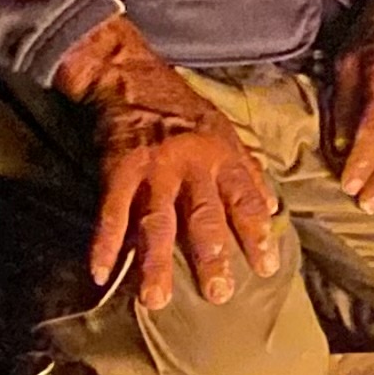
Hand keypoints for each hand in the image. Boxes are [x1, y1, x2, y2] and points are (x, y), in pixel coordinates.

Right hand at [58, 16, 281, 309]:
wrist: (131, 75)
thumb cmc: (183, 108)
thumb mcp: (226, 132)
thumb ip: (248, 172)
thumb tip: (272, 208)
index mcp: (223, 156)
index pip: (246, 200)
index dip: (257, 234)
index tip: (266, 268)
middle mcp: (192, 164)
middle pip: (203, 216)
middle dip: (211, 256)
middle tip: (217, 294)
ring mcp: (154, 167)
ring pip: (157, 221)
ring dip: (155, 262)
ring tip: (156, 299)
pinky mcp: (118, 168)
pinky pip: (112, 211)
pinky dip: (105, 242)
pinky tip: (101, 271)